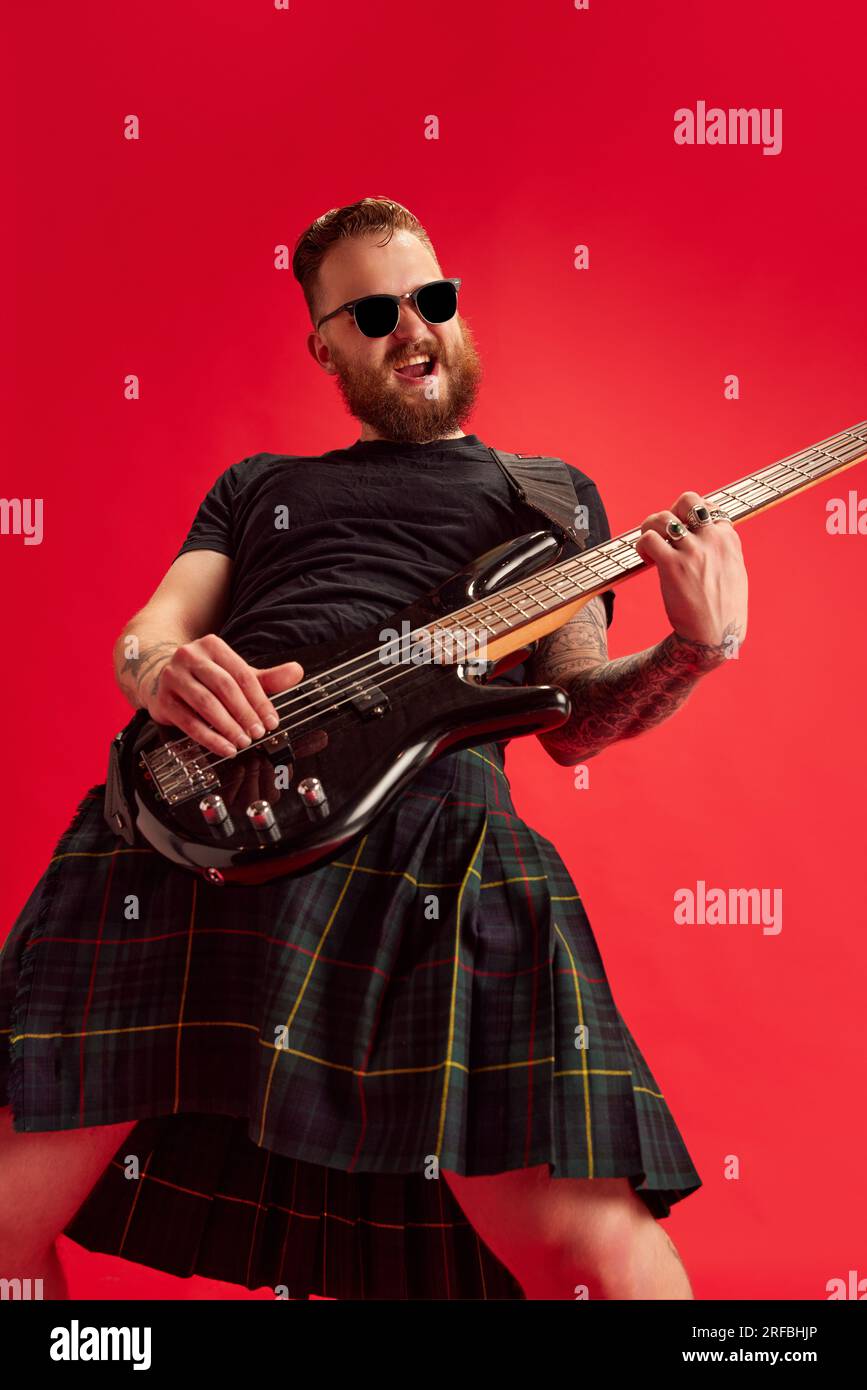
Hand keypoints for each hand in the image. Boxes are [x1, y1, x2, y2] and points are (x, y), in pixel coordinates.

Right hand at [141, 634, 303, 757]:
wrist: (159, 677)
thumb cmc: (205, 678)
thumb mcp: (236, 674)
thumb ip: (267, 677)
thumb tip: (297, 672)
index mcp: (212, 646)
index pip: (242, 674)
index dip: (260, 700)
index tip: (272, 721)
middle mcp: (189, 656)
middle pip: (224, 687)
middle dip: (245, 714)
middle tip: (258, 733)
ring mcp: (172, 677)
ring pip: (206, 704)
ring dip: (228, 726)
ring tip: (243, 742)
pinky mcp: (162, 699)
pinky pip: (188, 722)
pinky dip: (209, 737)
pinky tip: (224, 748)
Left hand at [634, 492, 747, 659]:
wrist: (715, 637)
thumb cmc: (724, 610)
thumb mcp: (735, 573)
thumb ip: (723, 551)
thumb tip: (710, 536)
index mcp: (729, 540)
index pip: (709, 508)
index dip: (691, 516)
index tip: (684, 531)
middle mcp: (712, 540)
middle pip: (688, 500)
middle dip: (671, 510)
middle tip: (664, 530)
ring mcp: (692, 552)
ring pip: (663, 517)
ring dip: (650, 526)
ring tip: (649, 543)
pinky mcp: (672, 566)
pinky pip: (649, 539)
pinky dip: (642, 545)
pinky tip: (646, 558)